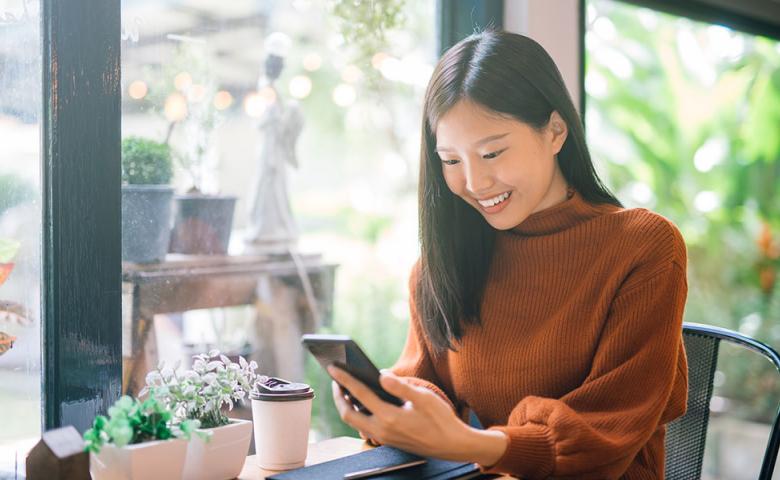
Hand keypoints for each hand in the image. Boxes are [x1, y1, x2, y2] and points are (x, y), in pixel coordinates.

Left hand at [328, 366, 507, 464]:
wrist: (453, 446)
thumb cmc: (441, 420)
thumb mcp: (424, 397)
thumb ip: (400, 386)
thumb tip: (381, 373)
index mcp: (389, 417)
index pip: (359, 394)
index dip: (344, 379)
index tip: (333, 368)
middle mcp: (382, 430)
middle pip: (348, 413)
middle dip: (338, 396)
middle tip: (335, 380)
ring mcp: (384, 438)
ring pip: (355, 422)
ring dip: (347, 406)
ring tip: (346, 390)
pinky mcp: (389, 440)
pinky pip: (365, 427)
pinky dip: (358, 413)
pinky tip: (363, 403)